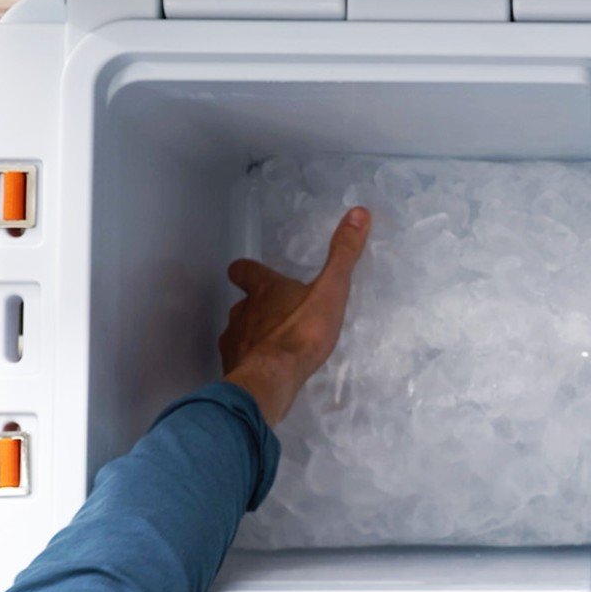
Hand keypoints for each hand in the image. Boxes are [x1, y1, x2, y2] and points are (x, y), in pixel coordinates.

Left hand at [221, 207, 370, 424]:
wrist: (272, 380)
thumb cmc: (302, 332)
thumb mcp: (331, 290)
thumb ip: (343, 255)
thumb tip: (358, 212)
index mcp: (264, 290)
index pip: (244, 270)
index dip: (249, 271)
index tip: (255, 275)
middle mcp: (242, 311)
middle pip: (244, 303)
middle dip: (258, 307)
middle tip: (280, 316)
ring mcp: (233, 340)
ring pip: (240, 331)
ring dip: (254, 335)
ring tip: (276, 347)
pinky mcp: (232, 367)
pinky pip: (240, 360)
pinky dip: (251, 361)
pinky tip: (268, 370)